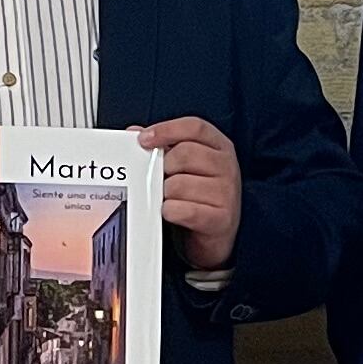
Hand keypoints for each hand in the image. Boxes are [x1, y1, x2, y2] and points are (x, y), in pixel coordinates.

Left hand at [134, 116, 238, 270]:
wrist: (215, 236)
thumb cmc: (198, 196)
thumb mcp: (185, 166)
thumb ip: (163, 146)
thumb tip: (134, 132)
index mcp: (220, 147)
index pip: (195, 127)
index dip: (167, 130)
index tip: (144, 139)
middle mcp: (228, 167)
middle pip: (185, 154)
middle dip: (164, 168)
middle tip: (161, 179)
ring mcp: (227, 193)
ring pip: (179, 184)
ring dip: (166, 194)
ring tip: (169, 199)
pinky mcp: (221, 219)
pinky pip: (184, 210)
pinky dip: (171, 211)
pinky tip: (171, 212)